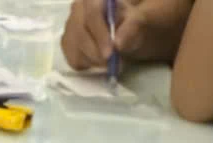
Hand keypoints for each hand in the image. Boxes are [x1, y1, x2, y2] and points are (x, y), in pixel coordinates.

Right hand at [61, 0, 191, 69]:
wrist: (133, 33)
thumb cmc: (139, 23)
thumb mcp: (143, 22)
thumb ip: (133, 28)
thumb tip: (118, 42)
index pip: (92, 12)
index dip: (99, 34)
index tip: (110, 54)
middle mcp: (80, 6)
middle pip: (79, 31)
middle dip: (96, 52)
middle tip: (113, 65)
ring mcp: (71, 24)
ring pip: (73, 46)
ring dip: (92, 60)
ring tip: (111, 64)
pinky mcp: (69, 41)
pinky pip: (72, 56)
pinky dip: (86, 65)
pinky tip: (100, 63)